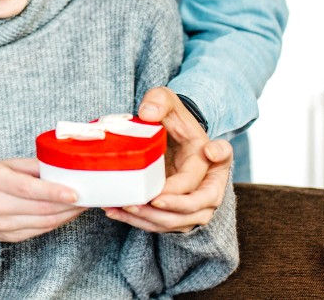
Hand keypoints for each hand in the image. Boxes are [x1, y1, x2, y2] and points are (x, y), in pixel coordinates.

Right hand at [0, 158, 85, 243]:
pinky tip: (66, 214)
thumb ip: (31, 166)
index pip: (30, 189)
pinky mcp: (9, 237)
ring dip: (67, 215)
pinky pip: (39, 230)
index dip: (55, 192)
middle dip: (68, 204)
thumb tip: (60, 167)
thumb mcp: (2, 165)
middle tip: (88, 196)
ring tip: (82, 205)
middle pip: (41, 208)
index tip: (76, 193)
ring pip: (44, 222)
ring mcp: (3, 225)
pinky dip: (56, 222)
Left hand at [104, 87, 231, 232]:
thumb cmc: (171, 116)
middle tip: (141, 203)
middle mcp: (208, 184)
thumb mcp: (166, 100)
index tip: (158, 195)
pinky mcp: (177, 210)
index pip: (199, 181)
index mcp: (208, 159)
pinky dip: (140, 222)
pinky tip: (116, 212)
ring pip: (179, 222)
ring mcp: (194, 201)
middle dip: (168, 210)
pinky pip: (162, 224)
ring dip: (152, 220)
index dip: (181, 191)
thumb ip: (159, 101)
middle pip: (196, 210)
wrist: (171, 131)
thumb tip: (148, 114)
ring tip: (124, 208)